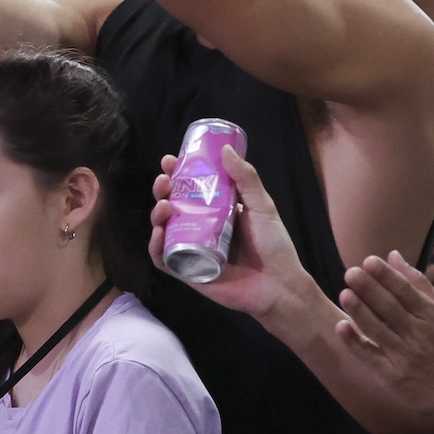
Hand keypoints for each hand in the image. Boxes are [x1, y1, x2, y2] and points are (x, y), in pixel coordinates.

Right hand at [147, 146, 320, 327]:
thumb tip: (225, 149)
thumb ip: (246, 178)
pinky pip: (165, 260)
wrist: (278, 284)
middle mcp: (202, 228)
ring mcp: (193, 249)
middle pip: (173, 206)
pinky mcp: (189, 272)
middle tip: (163, 181)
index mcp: (217, 210)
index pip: (191, 188)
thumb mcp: (262, 206)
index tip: (170, 160)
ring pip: (164, 230)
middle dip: (162, 191)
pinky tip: (158, 234)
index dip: (177, 174)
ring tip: (163, 206)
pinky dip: (155, 248)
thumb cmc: (273, 245)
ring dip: (156, 215)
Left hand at [335, 252, 433, 433]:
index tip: (369, 261)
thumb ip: (418, 283)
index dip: (387, 276)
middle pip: (390, 308)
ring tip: (344, 293)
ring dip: (360, 312)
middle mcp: (417, 334)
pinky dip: (355, 342)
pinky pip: (370, 356)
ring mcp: (403, 356)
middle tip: (351, 273)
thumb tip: (393, 255)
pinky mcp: (392, 375)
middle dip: (370, 289)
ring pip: (378, 330)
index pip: (405, 291)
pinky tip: (341, 327)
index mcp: (430, 316)